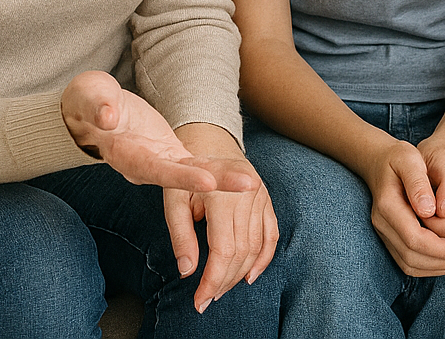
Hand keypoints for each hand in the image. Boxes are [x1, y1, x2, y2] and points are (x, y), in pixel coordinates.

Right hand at [61, 71, 255, 194]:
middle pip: (183, 176)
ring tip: (254, 182)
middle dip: (216, 182)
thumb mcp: (88, 95)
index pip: (155, 167)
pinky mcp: (172, 154)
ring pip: (196, 173)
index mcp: (125, 153)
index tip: (206, 181)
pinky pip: (199, 165)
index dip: (180, 176)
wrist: (90, 113)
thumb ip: (98, 105)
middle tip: (249, 184)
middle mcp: (146, 165)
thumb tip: (108, 116)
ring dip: (225, 178)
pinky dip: (221, 170)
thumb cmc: (88, 102)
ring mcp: (161, 161)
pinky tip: (246, 175)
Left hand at [165, 124, 278, 313]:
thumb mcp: (173, 200)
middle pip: (241, 252)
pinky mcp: (267, 200)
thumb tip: (188, 271)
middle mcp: (248, 194)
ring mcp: (261, 197)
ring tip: (221, 289)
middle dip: (224, 281)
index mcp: (223, 194)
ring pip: (256, 247)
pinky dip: (263, 259)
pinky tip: (250, 276)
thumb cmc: (186, 173)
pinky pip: (271, 235)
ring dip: (240, 274)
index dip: (212, 279)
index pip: (222, 249)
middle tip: (206, 299)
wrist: (209, 144)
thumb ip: (180, 235)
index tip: (199, 300)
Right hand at [361, 138, 444, 275]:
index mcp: (388, 205)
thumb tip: (430, 212)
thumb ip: (418, 183)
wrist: (380, 161)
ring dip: (439, 267)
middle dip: (444, 260)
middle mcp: (382, 224)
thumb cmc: (400, 158)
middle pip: (412, 257)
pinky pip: (409, 263)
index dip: (443, 249)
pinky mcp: (391, 239)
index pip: (415, 239)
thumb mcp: (409, 158)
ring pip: (410, 265)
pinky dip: (431, 266)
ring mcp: (384, 234)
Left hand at [415, 141, 444, 243]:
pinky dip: (427, 246)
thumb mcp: (442, 161)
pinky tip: (420, 227)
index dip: (427, 223)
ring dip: (426, 240)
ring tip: (418, 217)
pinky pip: (440, 254)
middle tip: (414, 212)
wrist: (435, 162)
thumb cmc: (436, 160)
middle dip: (426, 233)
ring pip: (444, 253)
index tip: (415, 206)